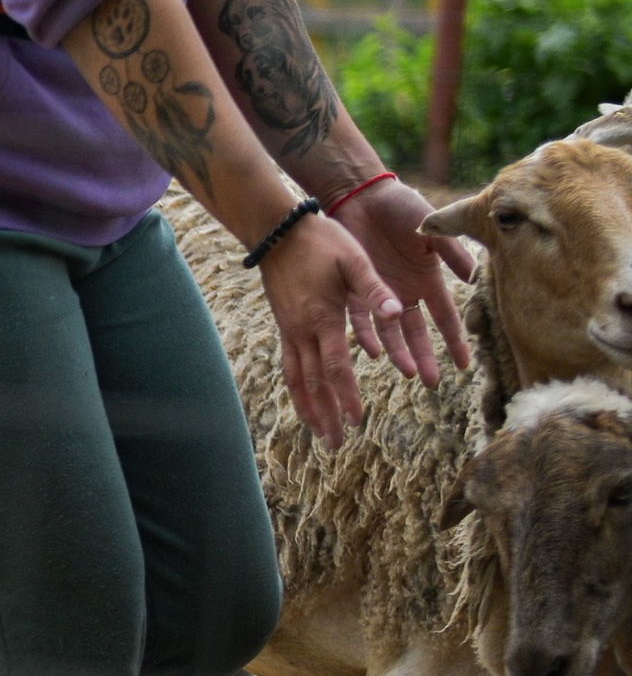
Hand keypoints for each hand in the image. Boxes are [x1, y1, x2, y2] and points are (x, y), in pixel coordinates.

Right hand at [259, 212, 403, 446]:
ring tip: (318, 433)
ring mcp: (290, 331)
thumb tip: (398, 311)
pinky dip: (296, 389)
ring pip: (296, 380)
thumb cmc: (322, 241)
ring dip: (308, 408)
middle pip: (313, 383)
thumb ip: (375, 289)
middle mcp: (303, 331)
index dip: (346, 394)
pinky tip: (303, 401)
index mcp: (324, 318)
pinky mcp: (285, 327)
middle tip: (337, 443)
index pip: (336, 366)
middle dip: (326, 414)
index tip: (357, 419)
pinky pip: (288, 366)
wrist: (279, 232)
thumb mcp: (355, 259)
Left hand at [328, 177, 474, 385]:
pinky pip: (360, 318)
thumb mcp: (433, 228)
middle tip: (432, 382)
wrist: (364, 196)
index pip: (445, 317)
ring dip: (398, 352)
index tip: (464, 365)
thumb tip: (473, 279)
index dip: (455, 340)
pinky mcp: (354, 288)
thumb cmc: (403, 208)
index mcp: (428, 280)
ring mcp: (379, 293)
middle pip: (417, 332)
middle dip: (425, 356)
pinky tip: (373, 352)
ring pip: (390, 331)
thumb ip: (452, 252)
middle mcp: (404, 292)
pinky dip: (366, 335)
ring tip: (407, 372)